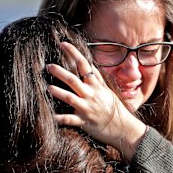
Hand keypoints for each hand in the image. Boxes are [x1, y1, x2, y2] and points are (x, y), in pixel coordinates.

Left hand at [47, 42, 146, 160]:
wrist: (124, 128)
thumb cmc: (114, 108)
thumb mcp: (107, 91)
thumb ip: (96, 78)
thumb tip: (88, 65)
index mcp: (96, 86)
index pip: (84, 65)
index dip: (73, 53)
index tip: (63, 44)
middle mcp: (91, 95)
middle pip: (74, 80)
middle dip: (60, 72)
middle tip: (49, 66)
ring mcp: (86, 108)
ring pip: (70, 98)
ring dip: (58, 92)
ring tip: (48, 87)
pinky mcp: (84, 122)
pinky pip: (69, 120)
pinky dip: (59, 119)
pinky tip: (49, 116)